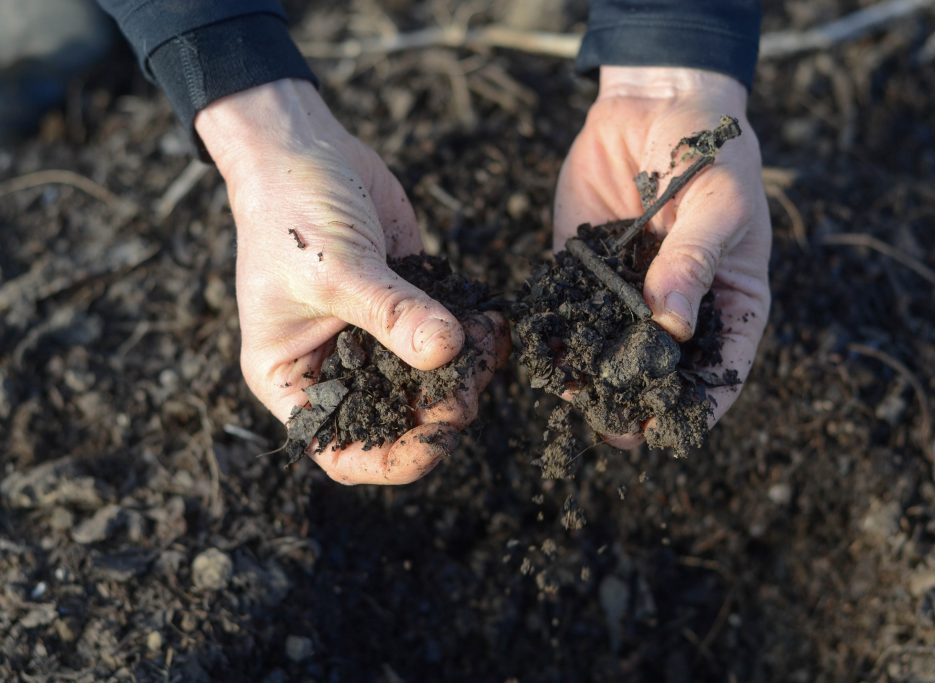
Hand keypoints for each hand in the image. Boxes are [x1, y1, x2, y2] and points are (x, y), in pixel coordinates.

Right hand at [197, 79, 505, 484]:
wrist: (303, 148)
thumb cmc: (290, 211)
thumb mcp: (334, 268)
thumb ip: (392, 314)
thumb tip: (449, 352)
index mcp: (292, 379)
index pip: (339, 450)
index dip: (390, 460)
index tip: (439, 438)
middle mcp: (333, 367)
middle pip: (394, 420)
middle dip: (437, 410)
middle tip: (471, 387)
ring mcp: (373, 338)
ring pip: (427, 382)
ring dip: (463, 374)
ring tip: (486, 348)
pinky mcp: (407, 305)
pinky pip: (446, 337)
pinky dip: (472, 338)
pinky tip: (491, 325)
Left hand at [554, 67, 770, 445]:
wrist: (654, 101)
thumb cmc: (710, 149)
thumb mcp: (718, 203)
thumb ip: (693, 261)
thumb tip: (671, 326)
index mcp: (729, 298)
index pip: (723, 367)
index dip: (702, 405)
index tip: (675, 433)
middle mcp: (678, 305)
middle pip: (663, 370)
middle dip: (640, 403)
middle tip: (615, 431)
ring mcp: (629, 290)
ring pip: (612, 349)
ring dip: (593, 379)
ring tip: (573, 402)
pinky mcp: (584, 268)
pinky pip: (570, 310)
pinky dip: (557, 335)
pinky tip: (542, 356)